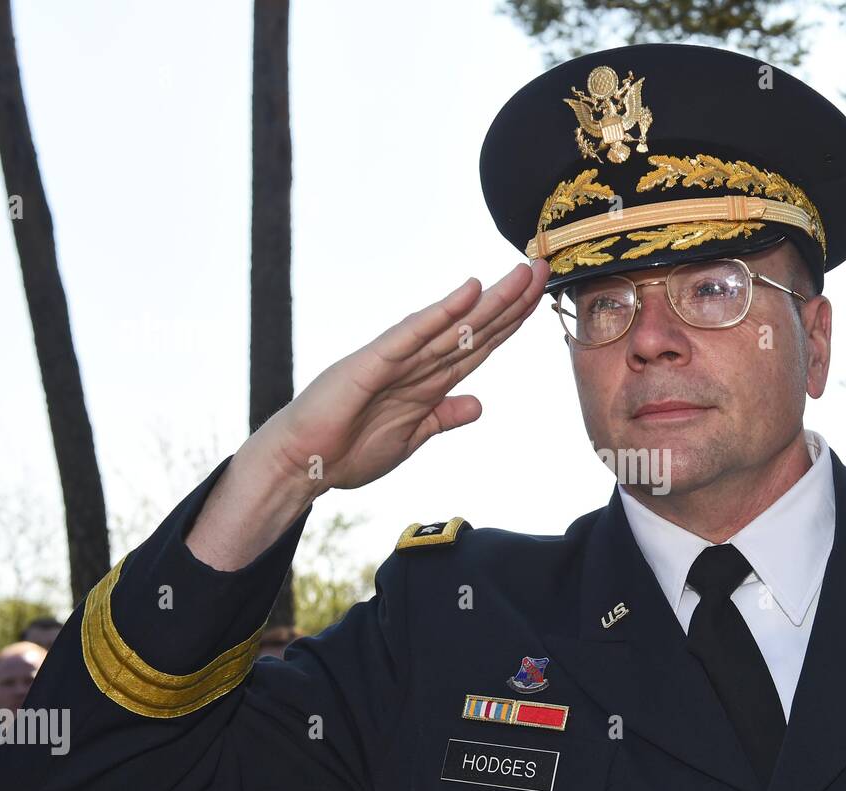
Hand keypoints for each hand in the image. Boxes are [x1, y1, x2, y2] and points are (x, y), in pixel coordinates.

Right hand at [257, 259, 549, 493]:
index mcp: (427, 382)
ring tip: (522, 273)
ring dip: (490, 300)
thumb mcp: (412, 438)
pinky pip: (412, 335)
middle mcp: (416, 363)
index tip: (539, 299)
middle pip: (474, 328)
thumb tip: (477, 405)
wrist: (301, 465)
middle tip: (544, 269)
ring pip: (453, 325)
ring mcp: (395, 360)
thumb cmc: (347, 451)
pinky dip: (440, 314)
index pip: (478, 346)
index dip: (510, 323)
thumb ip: (443, 418)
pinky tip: (467, 292)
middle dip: (511, 301)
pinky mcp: (371, 363)